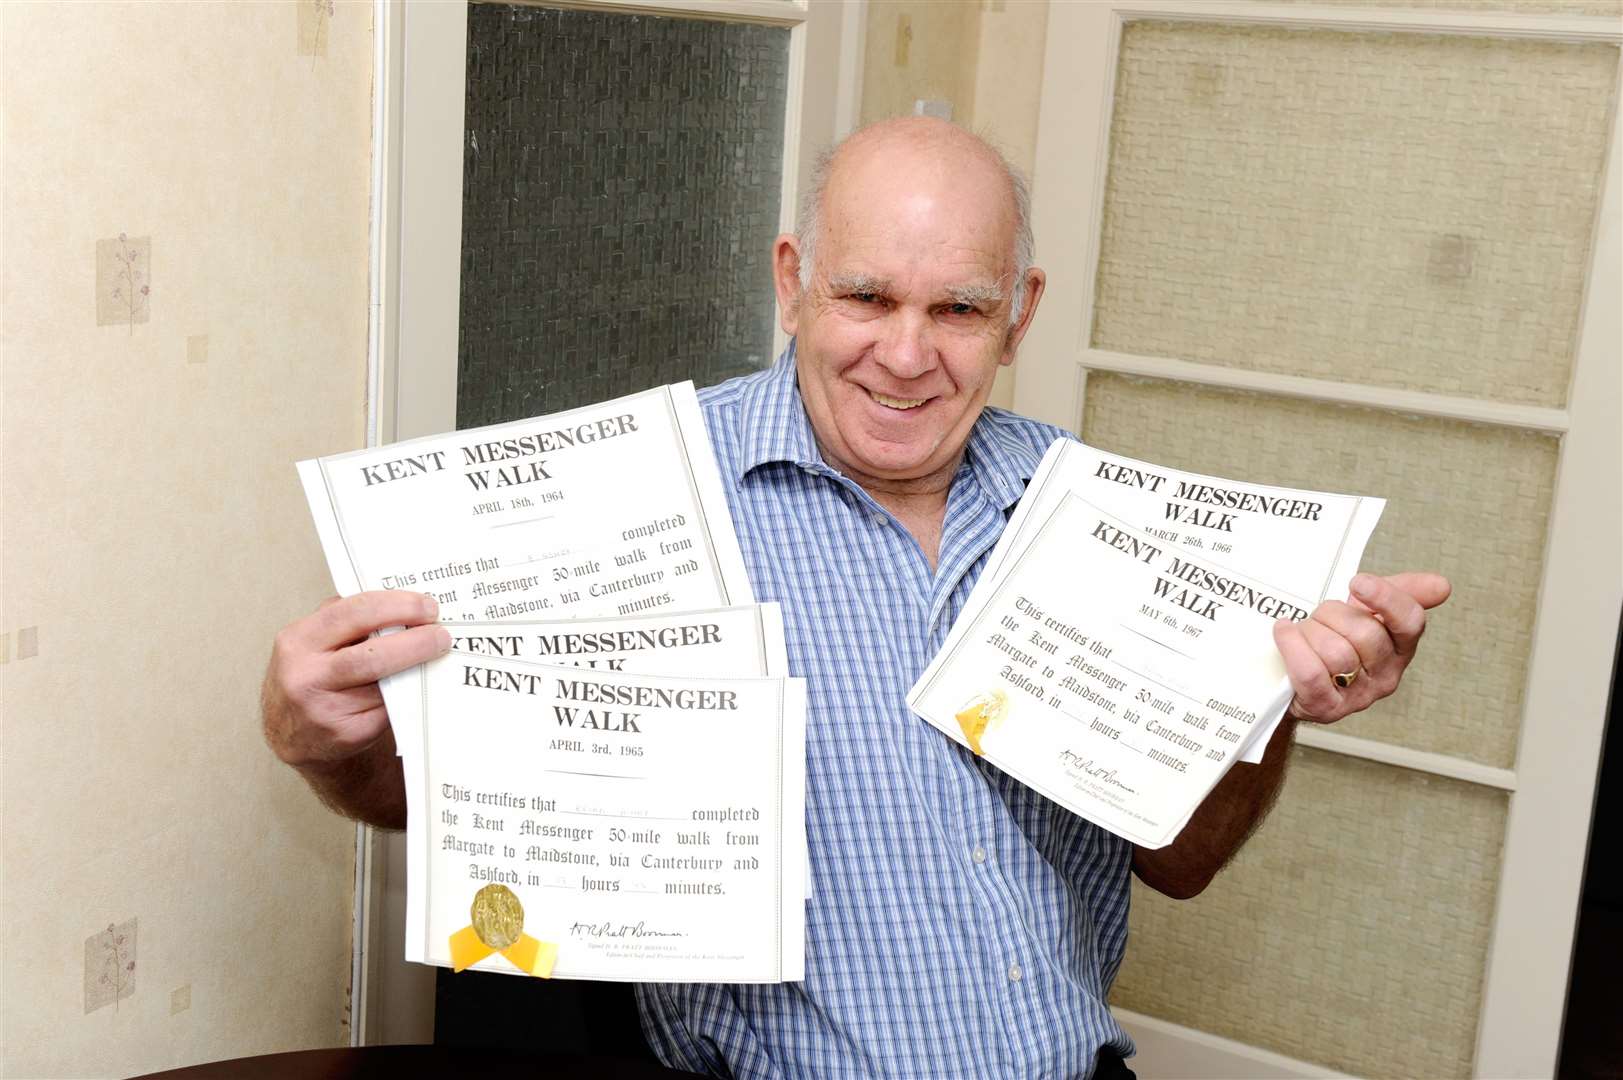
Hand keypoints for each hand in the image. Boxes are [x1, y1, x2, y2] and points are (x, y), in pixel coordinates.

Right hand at [261, 591, 450, 767]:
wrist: (293, 735)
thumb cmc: (311, 676)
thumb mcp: (312, 641)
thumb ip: (346, 619)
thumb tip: (400, 602)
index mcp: (298, 641)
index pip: (354, 613)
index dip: (396, 606)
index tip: (427, 606)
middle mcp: (306, 676)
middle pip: (373, 655)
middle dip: (415, 642)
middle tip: (442, 635)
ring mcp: (324, 710)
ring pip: (384, 685)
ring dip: (416, 669)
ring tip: (437, 655)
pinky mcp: (346, 735)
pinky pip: (388, 711)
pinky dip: (407, 696)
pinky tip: (419, 686)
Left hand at [1273, 572, 1450, 724]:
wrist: (1296, 680)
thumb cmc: (1334, 640)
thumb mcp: (1367, 610)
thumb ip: (1402, 592)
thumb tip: (1441, 586)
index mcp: (1401, 647)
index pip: (1410, 621)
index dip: (1386, 598)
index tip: (1357, 581)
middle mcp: (1386, 675)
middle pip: (1365, 634)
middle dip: (1332, 615)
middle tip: (1319, 618)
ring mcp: (1357, 696)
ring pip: (1335, 652)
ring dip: (1310, 632)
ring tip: (1303, 633)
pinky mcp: (1326, 708)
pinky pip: (1311, 672)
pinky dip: (1292, 646)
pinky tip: (1285, 634)